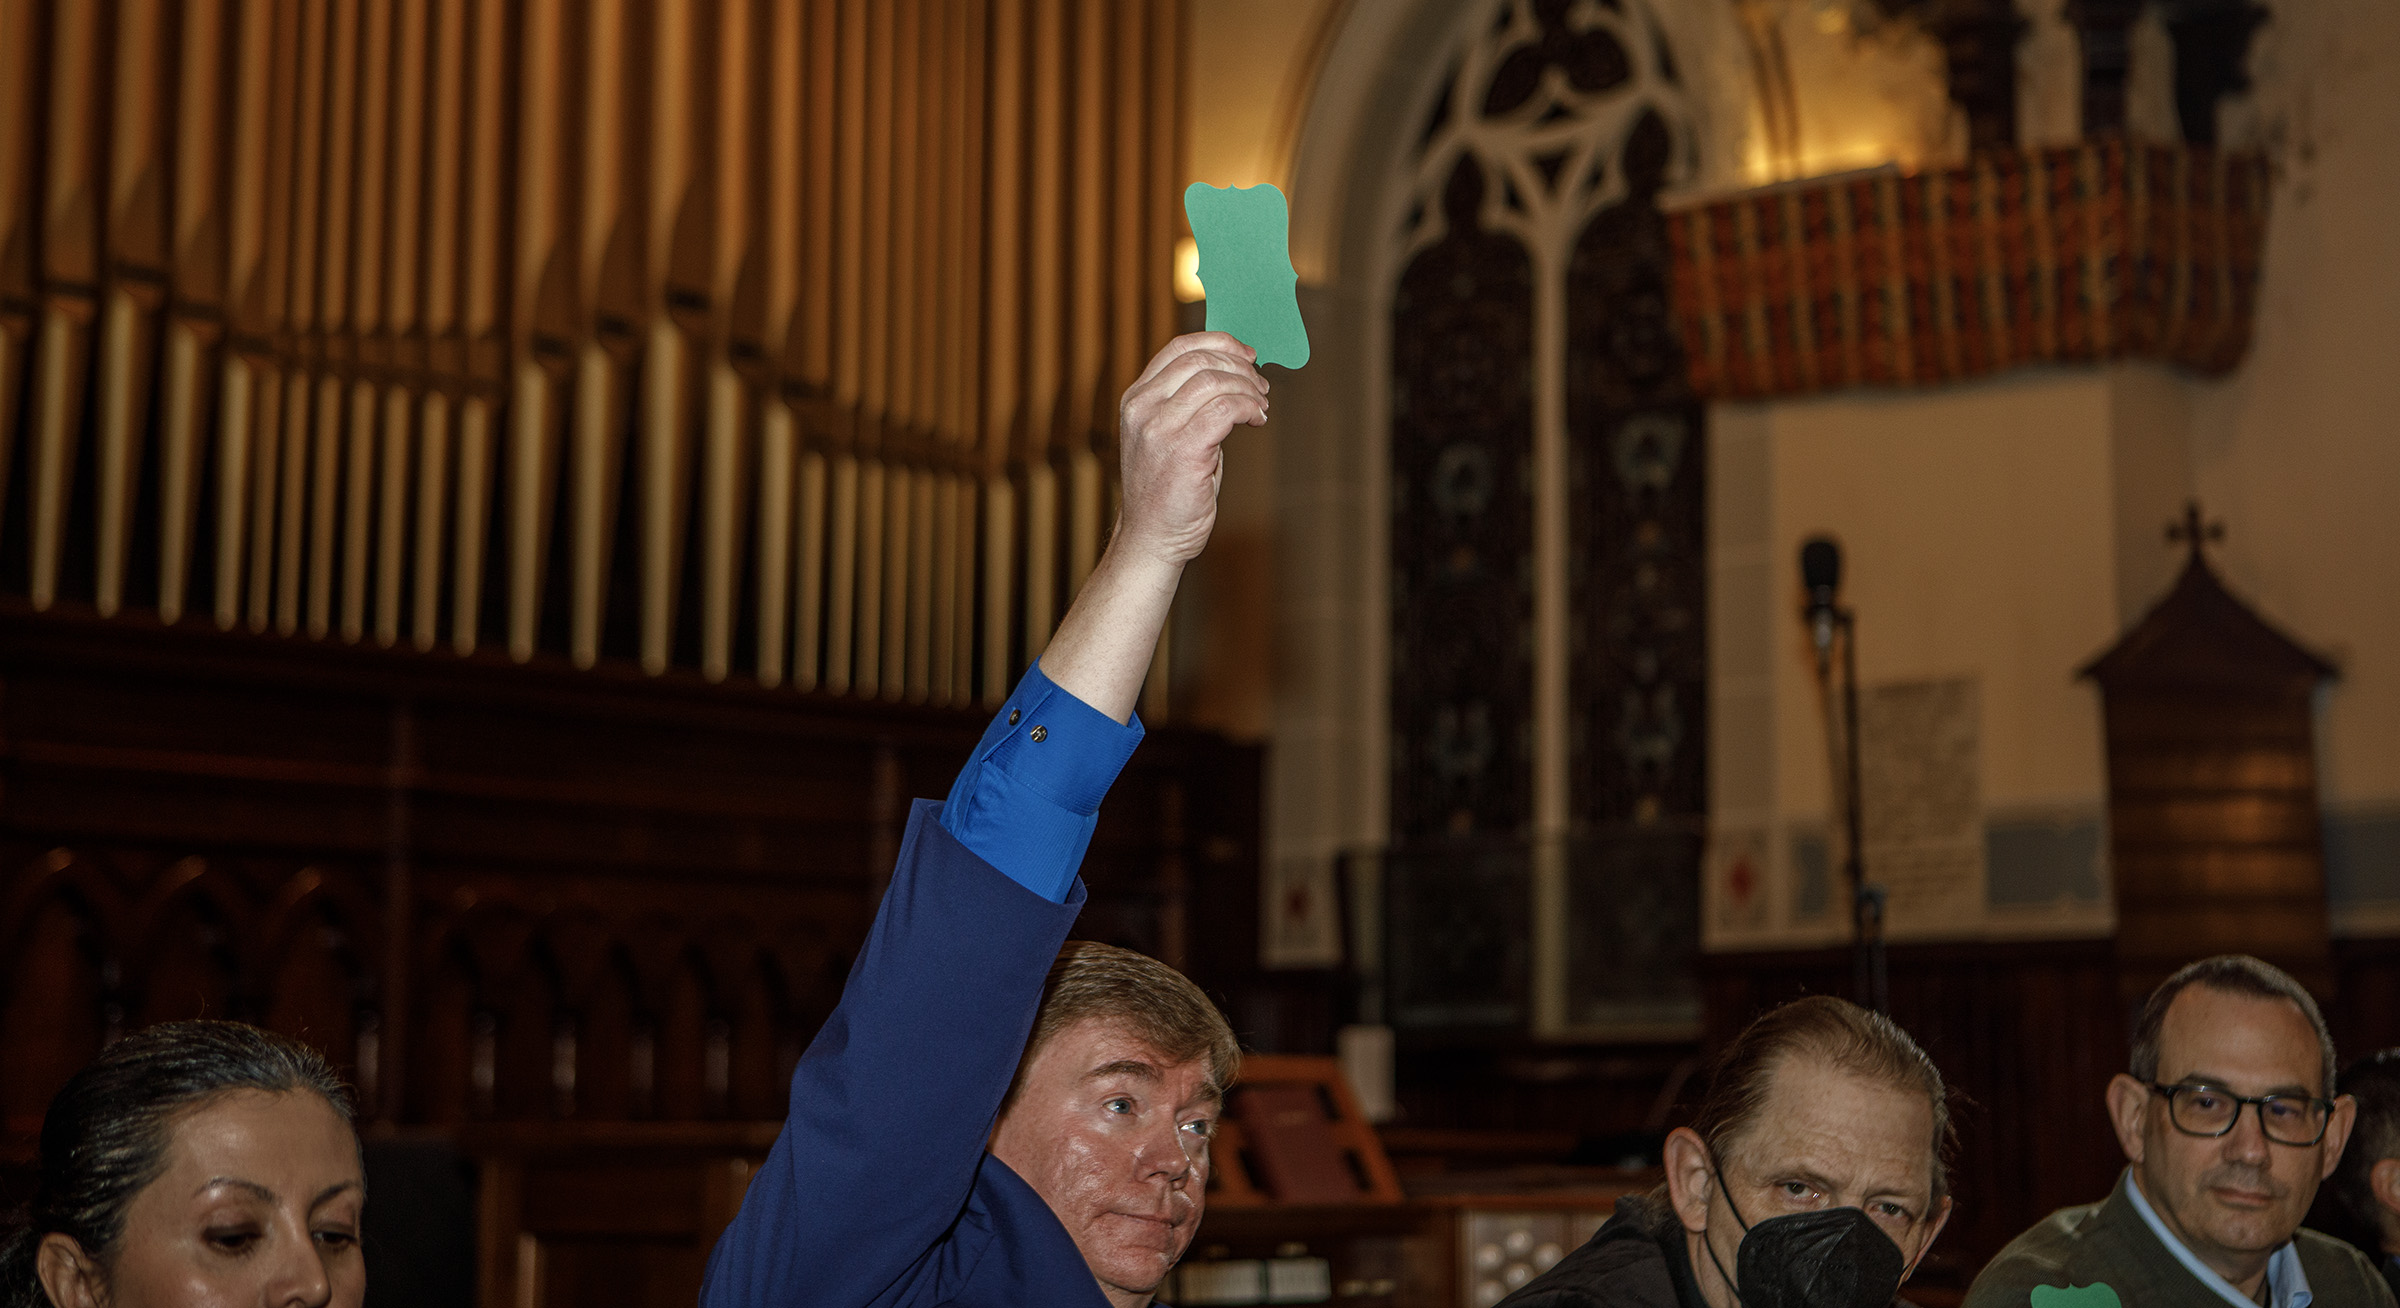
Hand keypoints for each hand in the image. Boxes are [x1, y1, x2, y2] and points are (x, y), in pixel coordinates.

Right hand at [1111, 332, 1268, 567]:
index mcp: (1136, 399)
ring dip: (1248, 388)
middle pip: (1200, 360)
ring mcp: (1159, 428)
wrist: (1152, 537)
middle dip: (1240, 366)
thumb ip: (1188, 403)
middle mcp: (1143, 408)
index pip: (1179, 348)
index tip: (1246, 353)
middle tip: (1261, 385)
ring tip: (1261, 405)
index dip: (1219, 342)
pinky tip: (1257, 420)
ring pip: (1215, 382)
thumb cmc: (1167, 489)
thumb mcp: (1169, 435)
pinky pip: (1226, 410)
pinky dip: (1249, 408)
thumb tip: (1232, 372)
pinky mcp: (1182, 450)